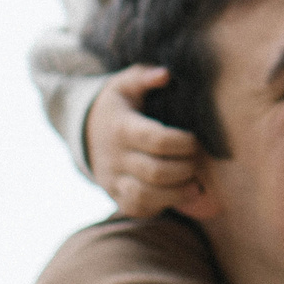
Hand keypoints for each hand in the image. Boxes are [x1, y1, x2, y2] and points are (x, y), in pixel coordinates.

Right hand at [83, 66, 204, 217]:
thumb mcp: (124, 84)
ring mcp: (113, 180)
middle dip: (183, 169)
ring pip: (146, 196)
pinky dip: (160, 206)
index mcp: (121, 128)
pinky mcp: (115, 196)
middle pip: (155, 171)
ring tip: (196, 185)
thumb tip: (165, 74)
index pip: (156, 140)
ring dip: (176, 194)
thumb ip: (143, 76)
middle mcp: (115, 157)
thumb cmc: (117, 105)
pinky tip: (178, 195)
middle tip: (199, 162)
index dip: (182, 143)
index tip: (195, 140)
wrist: (84, 132)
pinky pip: (138, 208)